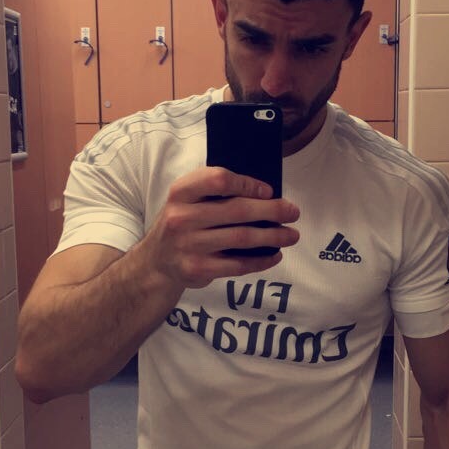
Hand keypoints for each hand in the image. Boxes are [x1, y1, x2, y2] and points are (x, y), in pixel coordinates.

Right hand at [145, 166, 299, 288]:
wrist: (155, 261)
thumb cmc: (182, 223)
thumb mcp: (187, 200)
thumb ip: (215, 193)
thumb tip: (265, 195)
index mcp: (181, 192)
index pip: (218, 179)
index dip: (247, 183)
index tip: (268, 190)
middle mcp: (181, 217)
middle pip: (237, 210)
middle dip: (272, 211)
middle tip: (293, 212)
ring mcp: (189, 245)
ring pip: (242, 238)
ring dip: (273, 236)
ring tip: (291, 235)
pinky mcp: (197, 269)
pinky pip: (238, 265)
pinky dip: (261, 260)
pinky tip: (274, 254)